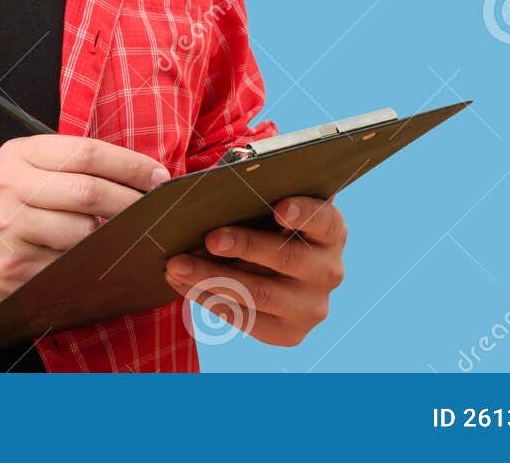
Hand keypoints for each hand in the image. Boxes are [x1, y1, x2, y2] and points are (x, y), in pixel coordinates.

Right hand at [0, 135, 169, 326]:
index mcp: (16, 155)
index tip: (158, 176)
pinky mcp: (13, 265)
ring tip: (117, 235)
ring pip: (83, 230)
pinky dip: (91, 261)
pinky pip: (69, 262)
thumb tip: (139, 176)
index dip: (130, 164)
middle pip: (89, 190)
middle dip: (131, 201)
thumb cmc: (4, 214)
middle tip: (156, 210)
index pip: (87, 151)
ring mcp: (7, 228)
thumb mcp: (23, 175)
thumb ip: (69, 168)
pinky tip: (95, 259)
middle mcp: (7, 186)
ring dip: (109, 236)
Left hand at [163, 195, 346, 346]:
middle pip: (286, 259)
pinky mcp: (289, 333)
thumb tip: (225, 176)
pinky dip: (208, 298)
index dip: (303, 214)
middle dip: (244, 246)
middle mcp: (329, 271)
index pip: (324, 220)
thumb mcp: (271, 206)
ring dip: (212, 278)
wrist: (277, 275)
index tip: (279, 208)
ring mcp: (312, 307)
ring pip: (258, 293)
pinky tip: (182, 284)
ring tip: (178, 265)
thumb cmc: (267, 226)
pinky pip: (244, 318)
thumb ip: (259, 194)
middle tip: (210, 239)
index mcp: (331, 232)